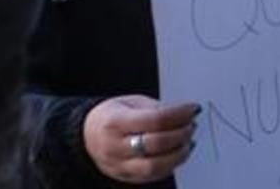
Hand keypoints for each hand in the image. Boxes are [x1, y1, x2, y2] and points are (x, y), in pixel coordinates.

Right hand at [83, 95, 198, 183]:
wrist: (86, 136)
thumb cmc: (113, 116)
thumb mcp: (131, 102)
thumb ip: (157, 108)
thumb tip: (186, 113)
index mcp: (115, 122)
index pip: (156, 119)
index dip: (180, 114)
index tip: (194, 108)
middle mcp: (115, 146)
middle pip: (157, 144)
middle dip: (182, 133)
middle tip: (192, 124)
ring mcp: (119, 166)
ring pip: (156, 166)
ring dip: (180, 153)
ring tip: (188, 140)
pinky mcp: (126, 177)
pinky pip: (154, 175)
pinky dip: (173, 164)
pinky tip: (181, 152)